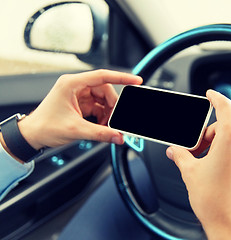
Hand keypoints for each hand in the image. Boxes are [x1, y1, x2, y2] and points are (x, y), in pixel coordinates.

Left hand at [18, 69, 141, 149]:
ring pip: (103, 99)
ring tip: (107, 125)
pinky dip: (103, 116)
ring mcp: (78, 95)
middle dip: (113, 105)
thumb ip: (100, 133)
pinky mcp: (80, 104)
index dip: (121, 77)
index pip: (102, 76)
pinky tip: (102, 125)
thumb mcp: (75, 130)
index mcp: (72, 84)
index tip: (135, 80)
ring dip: (109, 112)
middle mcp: (76, 86)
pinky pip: (98, 107)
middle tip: (116, 119)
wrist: (31, 135)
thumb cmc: (44, 127)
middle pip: (105, 90)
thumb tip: (118, 136)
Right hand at [166, 90, 230, 239]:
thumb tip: (175, 150)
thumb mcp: (191, 173)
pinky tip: (222, 171)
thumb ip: (181, 155)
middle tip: (196, 151)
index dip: (216, 98)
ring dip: (220, 146)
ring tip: (208, 165)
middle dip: (208, 136)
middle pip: (225, 128)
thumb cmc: (217, 203)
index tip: (211, 95)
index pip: (225, 107)